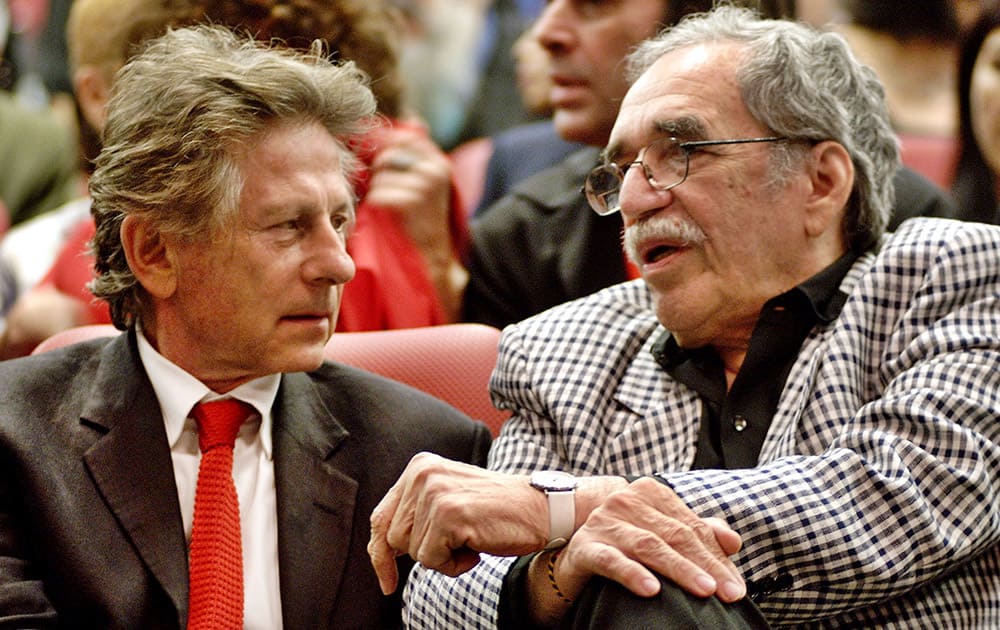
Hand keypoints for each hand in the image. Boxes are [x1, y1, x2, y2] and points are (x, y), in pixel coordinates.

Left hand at [366, 125, 453, 252]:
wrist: (431, 250)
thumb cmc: (423, 213)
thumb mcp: (427, 178)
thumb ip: (418, 150)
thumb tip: (413, 116)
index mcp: (439, 161)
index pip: (404, 138)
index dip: (388, 149)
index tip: (384, 165)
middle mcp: (435, 169)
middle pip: (387, 157)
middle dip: (381, 173)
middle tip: (390, 191)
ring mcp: (425, 185)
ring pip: (381, 177)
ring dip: (379, 192)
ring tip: (393, 205)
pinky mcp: (412, 201)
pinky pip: (379, 194)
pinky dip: (378, 205)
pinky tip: (390, 213)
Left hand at [368, 452, 549, 593]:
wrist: (540, 509)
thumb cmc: (495, 511)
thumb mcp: (447, 500)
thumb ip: (415, 515)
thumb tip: (380, 550)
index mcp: (419, 467)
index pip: (381, 517)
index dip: (379, 554)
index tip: (386, 581)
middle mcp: (422, 474)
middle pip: (394, 538)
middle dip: (424, 552)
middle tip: (459, 541)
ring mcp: (435, 493)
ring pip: (413, 552)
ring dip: (442, 558)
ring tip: (470, 540)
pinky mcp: (448, 515)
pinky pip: (432, 561)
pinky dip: (454, 566)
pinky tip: (476, 548)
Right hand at [545, 477, 744, 605]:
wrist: (575, 558)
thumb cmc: (625, 546)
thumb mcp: (662, 535)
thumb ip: (696, 533)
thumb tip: (733, 541)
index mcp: (649, 493)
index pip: (691, 526)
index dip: (717, 556)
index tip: (736, 586)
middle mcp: (625, 501)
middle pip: (675, 534)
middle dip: (706, 566)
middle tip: (729, 593)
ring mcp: (603, 522)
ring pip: (649, 545)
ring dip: (680, 569)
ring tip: (704, 590)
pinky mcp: (585, 546)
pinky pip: (612, 560)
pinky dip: (633, 574)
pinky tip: (652, 589)